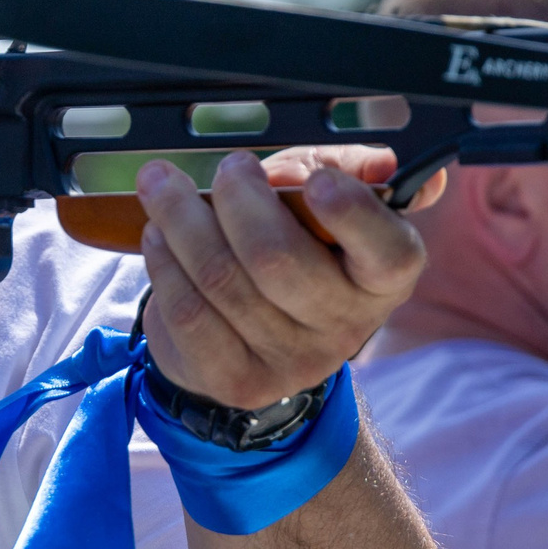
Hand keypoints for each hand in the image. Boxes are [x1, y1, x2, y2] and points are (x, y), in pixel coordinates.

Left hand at [136, 146, 437, 409]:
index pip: (389, 255)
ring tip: (161, 185)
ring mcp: (292, 362)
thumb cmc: (293, 243)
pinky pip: (189, 313)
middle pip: (277, 259)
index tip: (316, 180)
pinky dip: (164, 264)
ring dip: (180, 220)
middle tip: (227, 168)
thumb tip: (352, 168)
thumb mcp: (323, 198)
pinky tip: (157, 236)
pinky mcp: (238, 381)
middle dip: (237, 199)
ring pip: (221, 279)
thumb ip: (339, 169)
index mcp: (383, 279)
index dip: (353, 215)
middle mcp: (346, 327)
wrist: (249, 333)